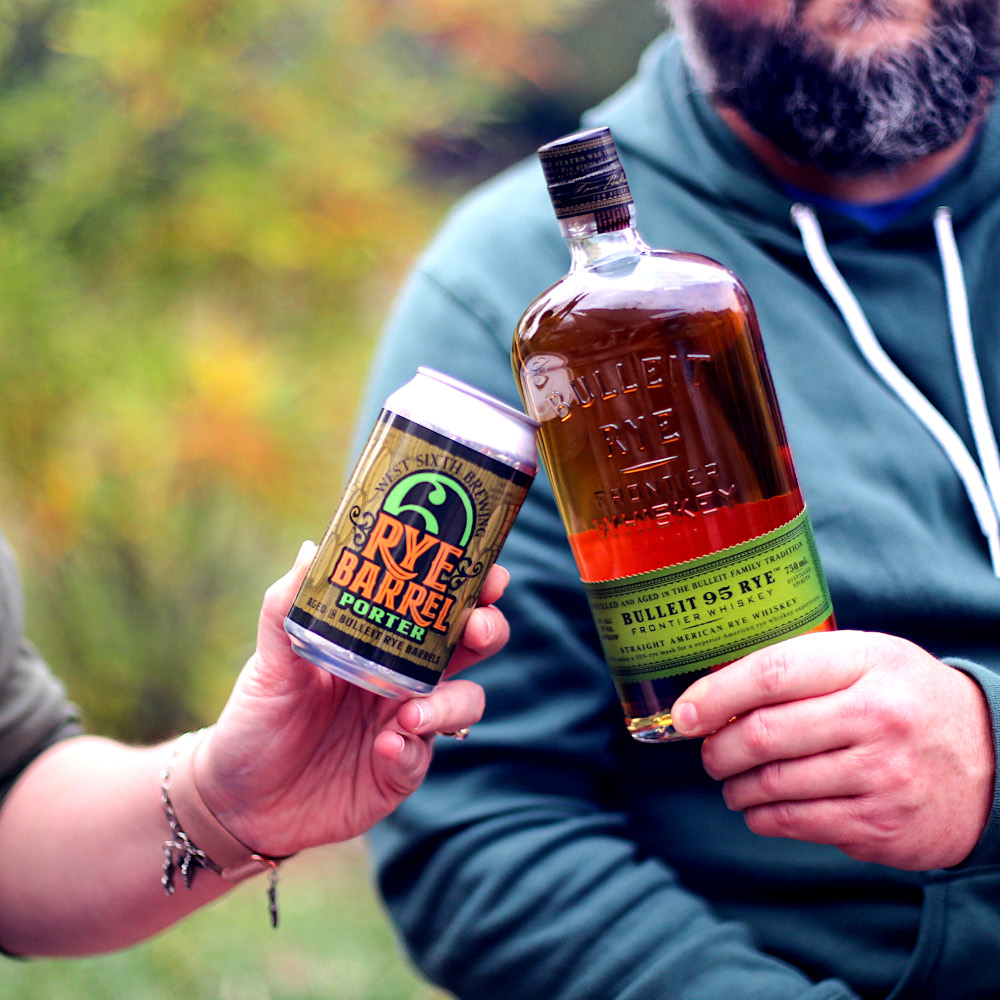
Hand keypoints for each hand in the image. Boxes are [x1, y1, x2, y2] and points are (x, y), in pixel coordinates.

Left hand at [191, 543, 507, 856]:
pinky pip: (422, 758)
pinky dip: (410, 751)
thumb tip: (309, 550)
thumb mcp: (267, 663)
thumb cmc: (257, 720)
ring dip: (450, 703)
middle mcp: (403, 679)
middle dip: (488, 631)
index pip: (437, 606)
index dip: (470, 588)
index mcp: (380, 643)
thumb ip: (285, 609)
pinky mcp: (398, 773)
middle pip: (470, 648)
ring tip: (411, 715)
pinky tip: (384, 748)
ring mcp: (406, 727)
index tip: (487, 573)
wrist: (238, 797)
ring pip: (464, 703)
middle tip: (478, 629)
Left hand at [670, 630, 994, 869]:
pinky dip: (762, 817)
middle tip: (707, 752)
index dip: (716, 695)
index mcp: (865, 664)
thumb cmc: (908, 699)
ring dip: (735, 787)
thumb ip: (802, 666)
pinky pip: (797, 822)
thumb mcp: (867, 658)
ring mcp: (880, 775)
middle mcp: (875, 718)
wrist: (992, 759)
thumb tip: (718, 689)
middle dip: (717, 749)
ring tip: (729, 781)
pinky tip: (757, 808)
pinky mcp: (880, 824)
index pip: (772, 673)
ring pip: (773, 785)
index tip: (684, 713)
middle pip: (763, 736)